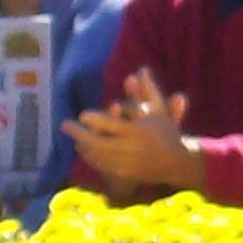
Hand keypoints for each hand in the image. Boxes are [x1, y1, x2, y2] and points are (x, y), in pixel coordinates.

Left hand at [67, 68, 202, 190]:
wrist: (177, 163)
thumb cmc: (166, 133)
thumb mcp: (159, 110)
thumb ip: (148, 90)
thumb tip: (142, 68)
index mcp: (137, 131)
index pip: (113, 125)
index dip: (96, 120)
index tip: (82, 114)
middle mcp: (130, 148)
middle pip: (98, 142)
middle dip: (79, 134)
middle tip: (65, 125)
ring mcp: (126, 163)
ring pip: (97, 155)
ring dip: (83, 145)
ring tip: (73, 137)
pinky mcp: (124, 173)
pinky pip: (102, 166)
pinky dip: (91, 157)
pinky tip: (83, 149)